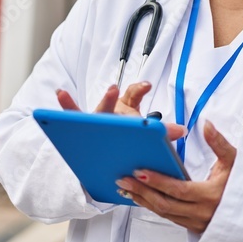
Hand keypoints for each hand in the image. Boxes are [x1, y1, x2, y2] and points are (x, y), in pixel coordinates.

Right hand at [55, 84, 185, 141]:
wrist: (109, 156)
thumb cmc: (129, 142)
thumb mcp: (146, 137)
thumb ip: (163, 132)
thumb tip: (183, 130)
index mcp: (128, 111)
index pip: (133, 95)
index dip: (139, 88)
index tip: (146, 84)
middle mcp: (112, 112)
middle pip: (112, 104)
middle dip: (112, 99)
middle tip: (113, 89)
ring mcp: (97, 119)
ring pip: (93, 111)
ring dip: (81, 104)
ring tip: (67, 93)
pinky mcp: (84, 129)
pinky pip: (72, 116)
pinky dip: (66, 104)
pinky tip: (59, 92)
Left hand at [116, 120, 236, 234]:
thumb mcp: (235, 162)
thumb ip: (219, 143)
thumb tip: (206, 124)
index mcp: (211, 196)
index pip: (178, 189)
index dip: (158, 181)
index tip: (140, 171)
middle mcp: (202, 213)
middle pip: (165, 204)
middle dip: (142, 191)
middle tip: (124, 178)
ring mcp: (196, 222)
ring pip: (164, 213)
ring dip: (143, 200)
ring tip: (126, 187)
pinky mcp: (192, 226)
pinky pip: (168, 217)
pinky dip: (152, 206)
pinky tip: (141, 197)